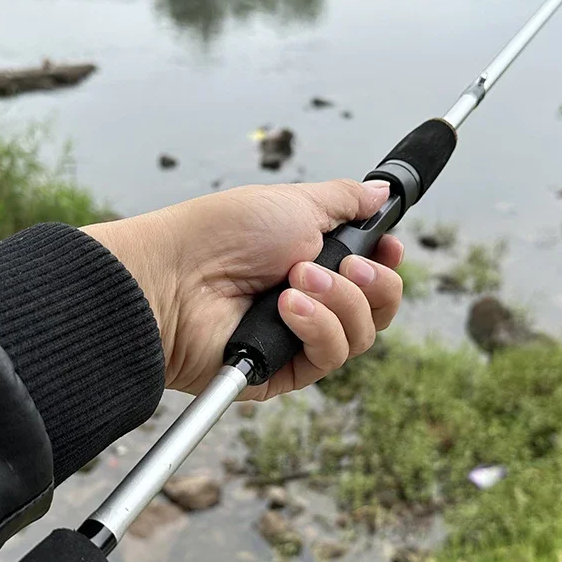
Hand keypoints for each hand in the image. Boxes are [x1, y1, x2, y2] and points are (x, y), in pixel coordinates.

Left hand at [83, 180, 403, 398]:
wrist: (172, 277)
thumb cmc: (220, 235)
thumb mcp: (294, 202)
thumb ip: (345, 200)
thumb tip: (380, 191)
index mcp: (312, 260)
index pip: (370, 275)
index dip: (386, 264)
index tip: (388, 248)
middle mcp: (310, 302)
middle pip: (377, 308)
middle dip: (372, 283)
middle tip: (346, 265)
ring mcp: (297, 337)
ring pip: (360, 334)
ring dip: (338, 302)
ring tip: (295, 281)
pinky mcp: (283, 370)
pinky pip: (329, 356)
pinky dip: (317, 328)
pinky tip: (287, 308)